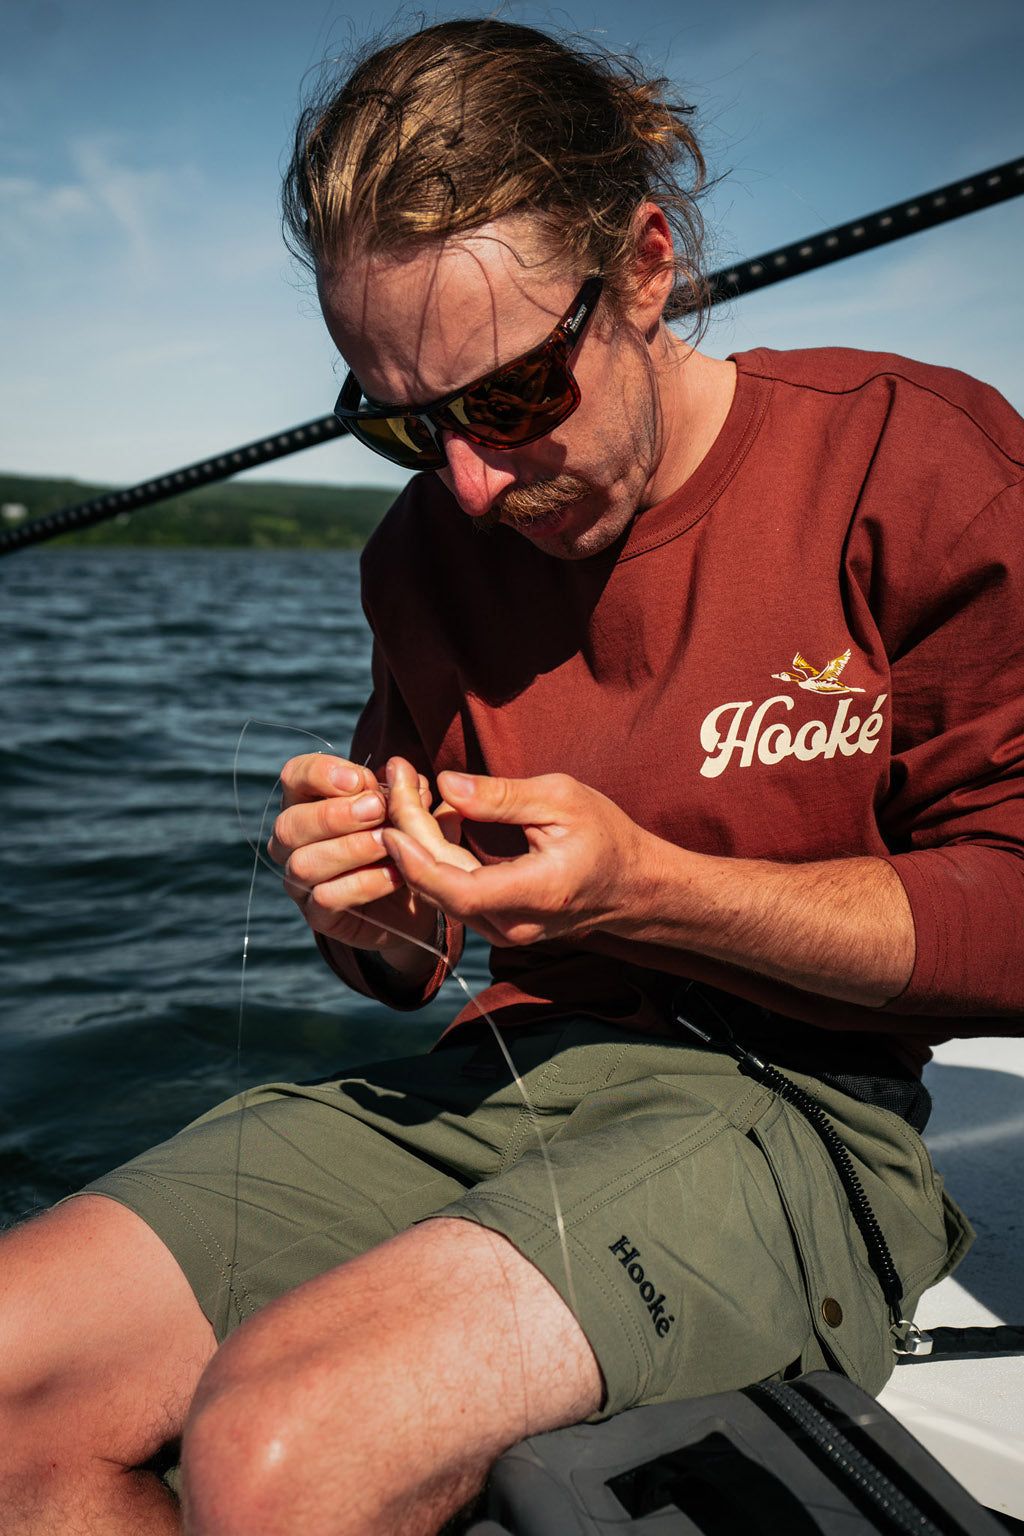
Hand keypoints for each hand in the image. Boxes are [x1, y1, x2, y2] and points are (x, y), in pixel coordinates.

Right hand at [267, 753, 462, 962]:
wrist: (421, 895)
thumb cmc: (407, 840)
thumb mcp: (414, 810)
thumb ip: (407, 791)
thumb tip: (402, 770)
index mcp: (308, 801)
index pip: (294, 776)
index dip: (321, 774)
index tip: (361, 779)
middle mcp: (294, 841)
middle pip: (289, 823)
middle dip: (334, 815)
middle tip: (377, 809)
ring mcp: (300, 880)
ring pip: (303, 862)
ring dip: (349, 849)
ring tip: (388, 842)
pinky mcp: (317, 914)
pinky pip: (326, 897)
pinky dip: (363, 883)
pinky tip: (395, 874)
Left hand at [381, 770, 650, 947]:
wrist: (633, 885)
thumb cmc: (606, 836)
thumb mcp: (563, 800)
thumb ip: (503, 797)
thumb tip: (448, 786)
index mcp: (537, 892)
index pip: (460, 891)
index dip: (417, 862)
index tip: (391, 823)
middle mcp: (514, 924)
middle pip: (441, 886)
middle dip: (409, 832)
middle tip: (396, 778)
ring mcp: (503, 932)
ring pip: (440, 891)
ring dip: (416, 843)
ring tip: (405, 790)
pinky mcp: (496, 925)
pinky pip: (452, 893)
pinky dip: (433, 856)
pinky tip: (427, 817)